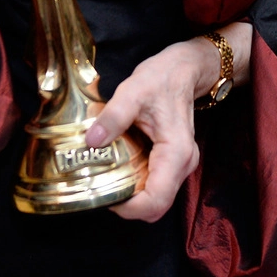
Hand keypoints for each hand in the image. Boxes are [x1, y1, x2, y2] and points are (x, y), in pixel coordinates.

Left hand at [85, 22, 252, 221]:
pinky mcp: (174, 160)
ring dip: (133, 196)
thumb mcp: (133, 90)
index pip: (156, 201)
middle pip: (157, 206)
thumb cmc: (162, 77)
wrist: (184, 68)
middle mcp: (184, 164)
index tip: (105, 197)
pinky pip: (157, 183)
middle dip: (128, 205)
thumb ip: (114, 116)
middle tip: (101, 189)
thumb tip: (92, 141)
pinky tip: (120, 168)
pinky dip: (139, 184)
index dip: (130, 208)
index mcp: (176, 153)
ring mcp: (182, 164)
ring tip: (107, 179)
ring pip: (158, 197)